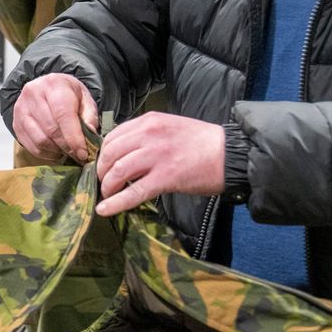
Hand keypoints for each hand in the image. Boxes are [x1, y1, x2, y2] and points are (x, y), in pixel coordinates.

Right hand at [11, 74, 98, 163]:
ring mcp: (21, 109)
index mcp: (54, 85)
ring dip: (56, 151)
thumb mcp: (84, 98)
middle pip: (51, 129)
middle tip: (78, 155)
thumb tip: (89, 139)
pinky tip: (55, 150)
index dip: (74, 137)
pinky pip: (31, 146)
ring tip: (67, 151)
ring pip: (40, 140)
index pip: (63, 115)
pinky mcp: (16, 123)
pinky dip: (46, 153)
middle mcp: (33, 94)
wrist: (47, 87)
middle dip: (67, 147)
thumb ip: (89, 117)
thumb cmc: (68, 94)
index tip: (83, 153)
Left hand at [94, 113, 223, 216]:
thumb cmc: (203, 143)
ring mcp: (156, 156)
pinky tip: (105, 210)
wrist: (230, 154)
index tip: (104, 166)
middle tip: (103, 183)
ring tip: (107, 196)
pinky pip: (133, 192)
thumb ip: (148, 135)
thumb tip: (126, 153)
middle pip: (110, 153)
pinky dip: (116, 203)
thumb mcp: (170, 127)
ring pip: (117, 171)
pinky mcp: (165, 178)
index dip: (103, 154)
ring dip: (107, 187)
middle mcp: (149, 134)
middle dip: (101, 171)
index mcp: (150, 121)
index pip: (113, 135)